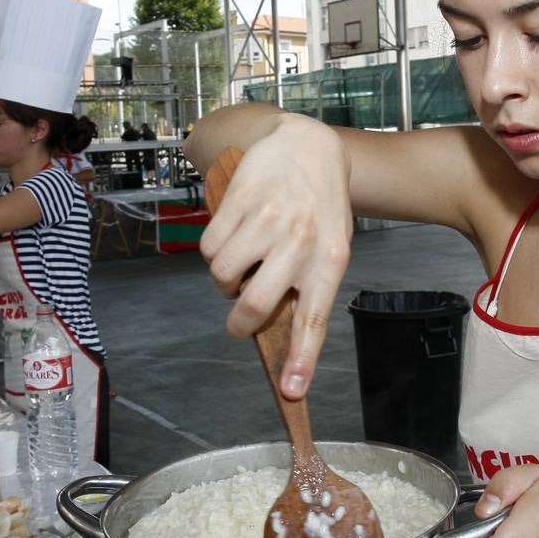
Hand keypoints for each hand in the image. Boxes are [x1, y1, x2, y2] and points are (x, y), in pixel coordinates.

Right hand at [199, 116, 351, 399]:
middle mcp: (299, 242)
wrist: (306, 145)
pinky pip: (208, 248)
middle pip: (256, 304)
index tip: (291, 392)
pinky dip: (212, 252)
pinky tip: (232, 237)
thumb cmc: (319, 206)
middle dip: (240, 323)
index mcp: (329, 260)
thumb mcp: (329, 245)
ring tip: (241, 264)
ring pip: (223, 276)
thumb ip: (307, 284)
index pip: (315, 319)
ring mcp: (266, 222)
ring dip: (224, 281)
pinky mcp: (237, 203)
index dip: (302, 359)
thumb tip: (277, 329)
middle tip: (240, 319)